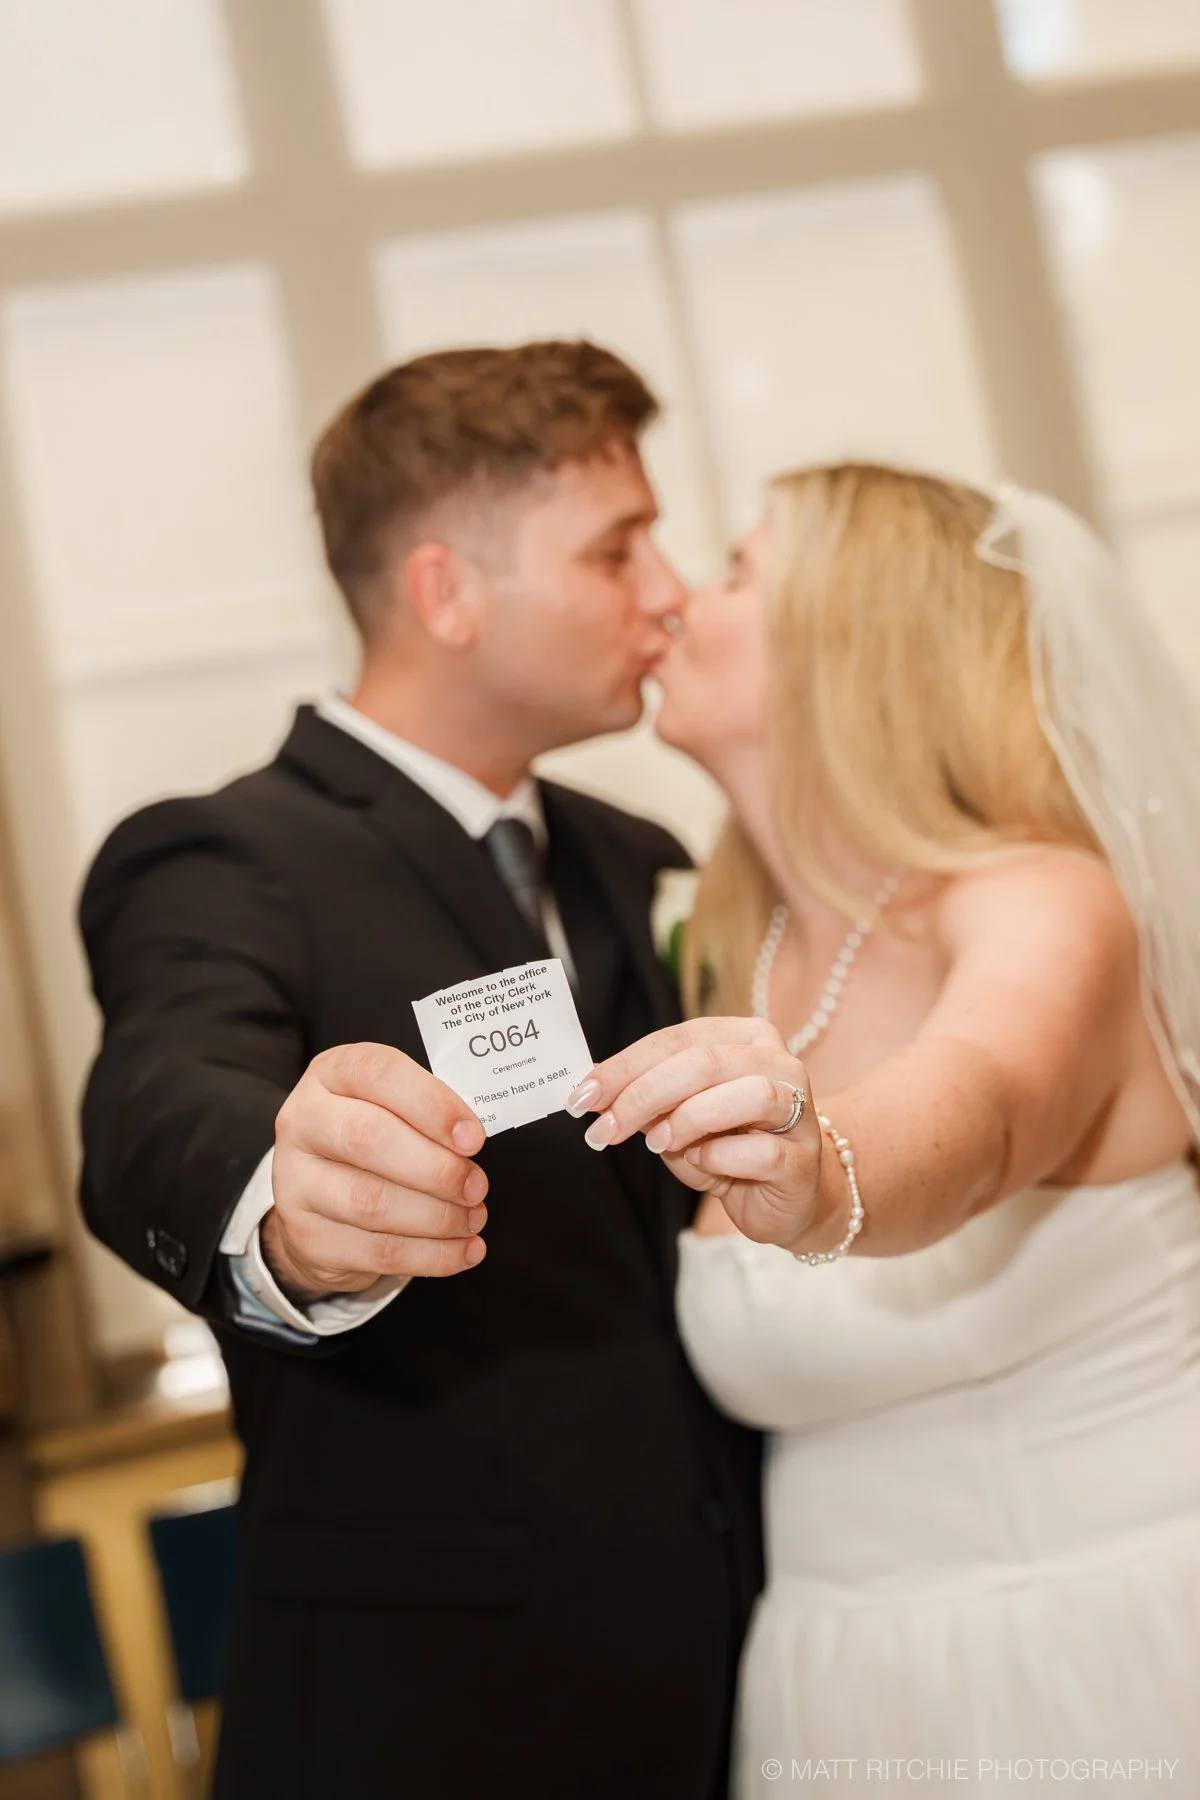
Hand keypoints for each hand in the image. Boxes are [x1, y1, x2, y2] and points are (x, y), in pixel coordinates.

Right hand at [262, 1043, 488, 1302]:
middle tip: (477, 1185)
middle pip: (369, 1138)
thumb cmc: (375, 1139)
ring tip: (473, 1218)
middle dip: (436, 1168)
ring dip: (438, 1217)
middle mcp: (303, 1121)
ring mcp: (296, 1180)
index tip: (473, 1138)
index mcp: (331, 1073)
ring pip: (371, 1202)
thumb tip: (473, 1142)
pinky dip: (430, 1255)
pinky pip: (376, 1250)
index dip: (432, 1105)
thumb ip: (429, 1111)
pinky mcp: (306, 1234)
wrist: (319, 1198)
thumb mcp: (396, 1105)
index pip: (378, 1073)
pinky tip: (461, 1251)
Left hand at [567, 1018, 825, 1252]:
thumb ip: (649, 1101)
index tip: (583, 1095)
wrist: (789, 1198)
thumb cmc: (731, 1148)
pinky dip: (720, 1157)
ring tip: (657, 1143)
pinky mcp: (802, 1157)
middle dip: (642, 1095)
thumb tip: (595, 1094)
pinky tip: (704, 1164)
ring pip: (745, 1093)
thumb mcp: (680, 1118)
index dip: (625, 1066)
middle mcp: (778, 1062)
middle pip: (704, 1062)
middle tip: (605, 1128)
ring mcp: (798, 1108)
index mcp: (745, 1038)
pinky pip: (760, 1150)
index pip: (677, 1039)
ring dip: (687, 1120)